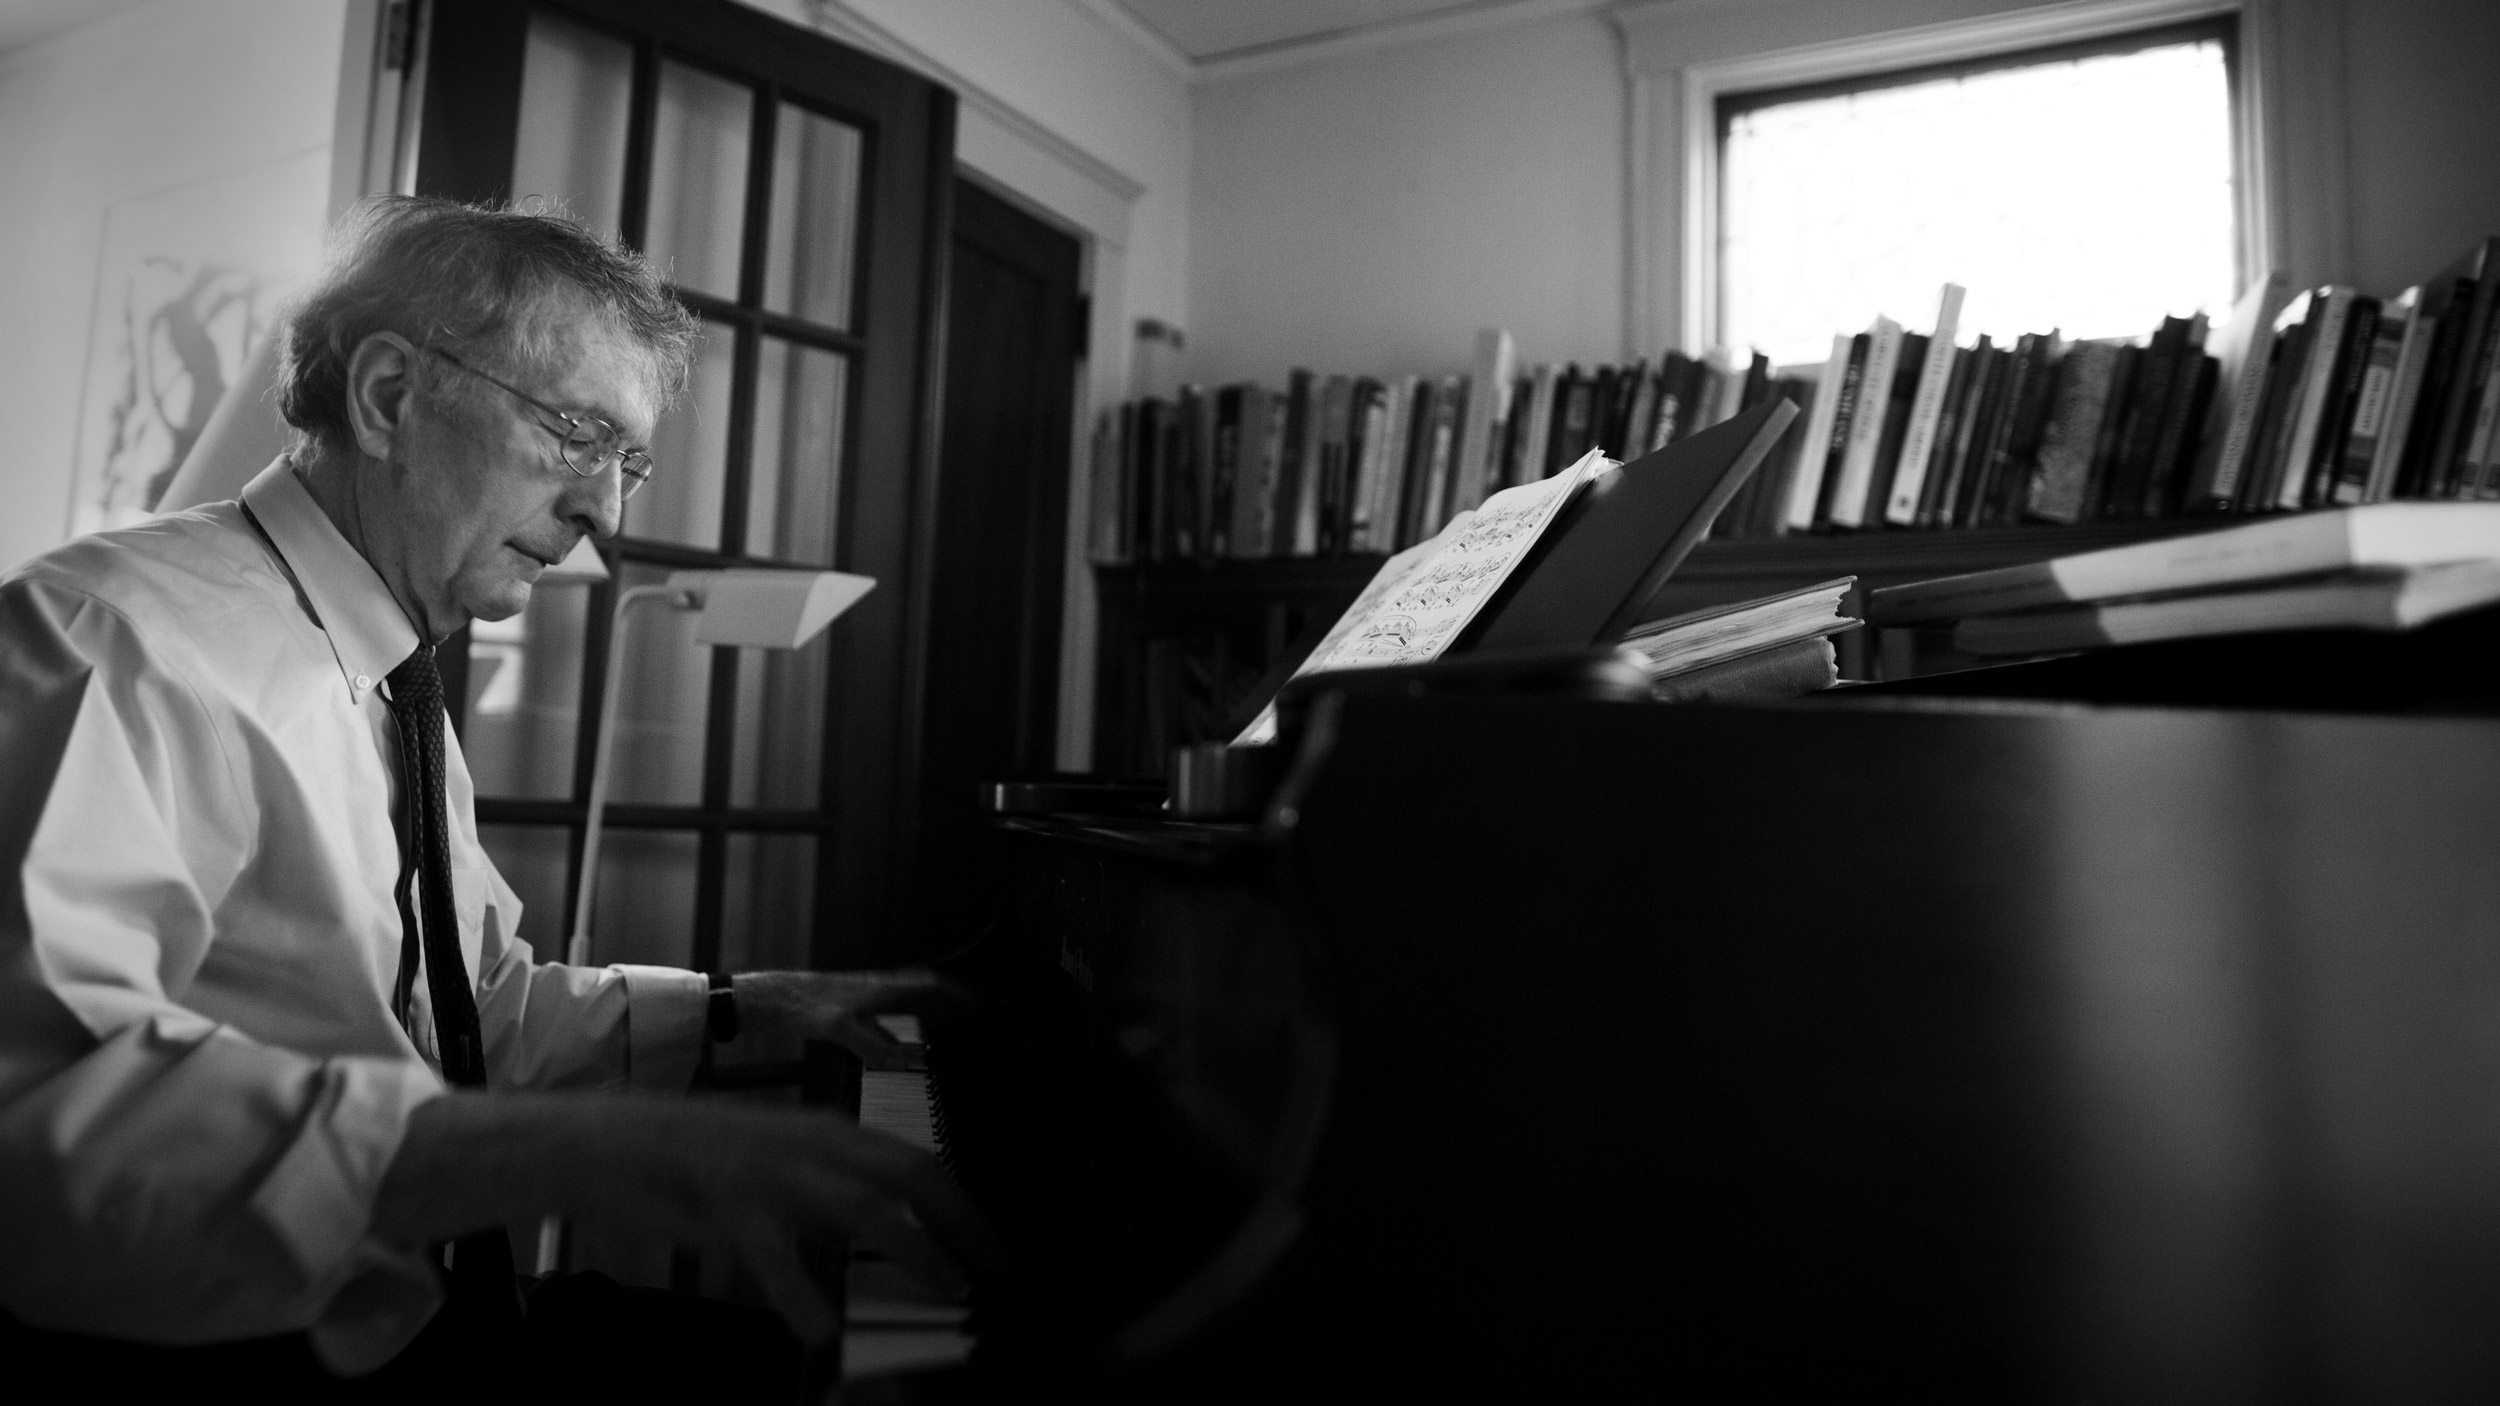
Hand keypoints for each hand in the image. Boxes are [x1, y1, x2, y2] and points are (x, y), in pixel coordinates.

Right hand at [375, 1091, 1004, 1341]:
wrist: (605, 1141)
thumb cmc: (695, 1163)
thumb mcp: (776, 1165)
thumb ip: (828, 1193)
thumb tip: (888, 1230)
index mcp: (826, 1134)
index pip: (918, 1161)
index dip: (965, 1204)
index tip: (996, 1249)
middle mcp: (811, 1144)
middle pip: (911, 1174)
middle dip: (962, 1224)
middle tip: (993, 1275)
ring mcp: (771, 1171)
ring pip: (865, 1206)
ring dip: (913, 1252)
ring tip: (943, 1295)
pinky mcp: (727, 1204)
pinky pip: (778, 1254)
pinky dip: (804, 1294)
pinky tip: (820, 1331)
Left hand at [732, 968, 957, 1068]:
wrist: (774, 999)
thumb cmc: (804, 1005)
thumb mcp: (840, 1029)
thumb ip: (873, 1046)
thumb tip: (906, 1061)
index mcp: (883, 988)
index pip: (932, 987)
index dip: (958, 994)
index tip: (980, 1003)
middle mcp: (880, 990)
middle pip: (925, 992)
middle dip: (951, 1002)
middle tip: (974, 1014)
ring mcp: (867, 1001)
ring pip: (909, 1005)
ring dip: (930, 1014)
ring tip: (949, 1028)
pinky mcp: (855, 1013)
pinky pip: (891, 1020)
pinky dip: (907, 1030)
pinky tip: (906, 1047)